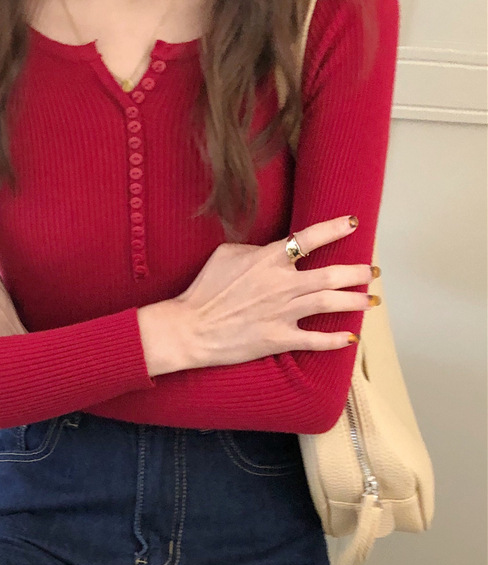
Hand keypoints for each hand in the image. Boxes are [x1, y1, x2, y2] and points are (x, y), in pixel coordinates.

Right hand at [170, 214, 378, 369]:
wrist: (190, 328)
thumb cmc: (204, 290)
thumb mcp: (225, 255)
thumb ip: (254, 249)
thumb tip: (270, 251)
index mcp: (269, 259)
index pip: (310, 238)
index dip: (335, 228)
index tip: (354, 223)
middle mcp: (283, 284)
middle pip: (331, 274)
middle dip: (358, 272)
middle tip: (373, 272)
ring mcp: (283, 312)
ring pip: (330, 303)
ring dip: (355, 301)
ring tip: (372, 300)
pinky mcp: (279, 338)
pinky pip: (315, 340)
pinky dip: (336, 340)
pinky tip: (351, 338)